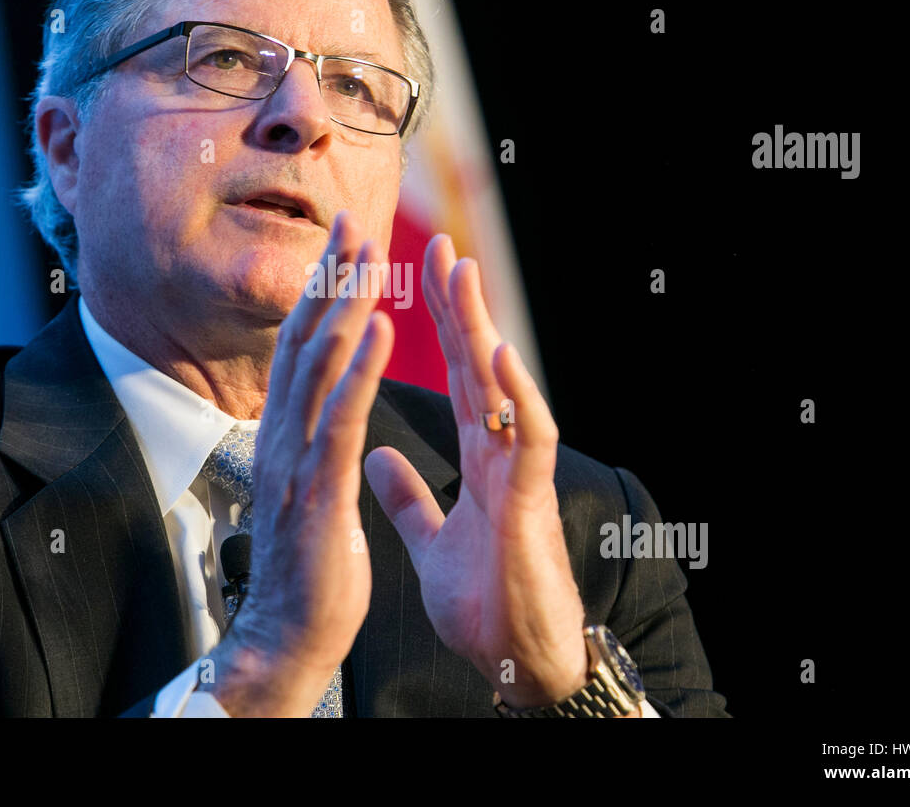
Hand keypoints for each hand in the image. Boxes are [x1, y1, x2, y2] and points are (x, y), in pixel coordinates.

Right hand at [210, 210, 392, 715]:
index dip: (321, 296)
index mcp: (284, 435)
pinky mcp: (316, 489)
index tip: (342, 249)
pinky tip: (382, 329)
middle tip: (351, 222)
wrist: (288, 633)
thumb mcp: (307, 490)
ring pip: (319, 366)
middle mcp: (280, 435)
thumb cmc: (307, 566)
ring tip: (366, 257)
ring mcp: (294, 460)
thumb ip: (312, 445)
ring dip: (344, 306)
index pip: (301, 350)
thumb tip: (320, 413)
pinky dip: (360, 369)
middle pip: (303, 342)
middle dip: (329, 280)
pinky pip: (340, 418)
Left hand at [364, 234, 589, 708]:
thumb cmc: (486, 603)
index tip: (412, 278)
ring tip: (463, 273)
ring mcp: (519, 472)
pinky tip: (500, 354)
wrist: (517, 662)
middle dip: (457, 306)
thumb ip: (409, 497)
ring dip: (484, 327)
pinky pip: (531, 438)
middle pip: (476, 366)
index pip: (453, 378)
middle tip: (439, 246)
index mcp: (477, 458)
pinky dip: (518, 394)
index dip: (434, 329)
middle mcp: (500, 453)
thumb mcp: (432, 540)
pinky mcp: (532, 501)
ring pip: (504, 386)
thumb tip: (376, 456)